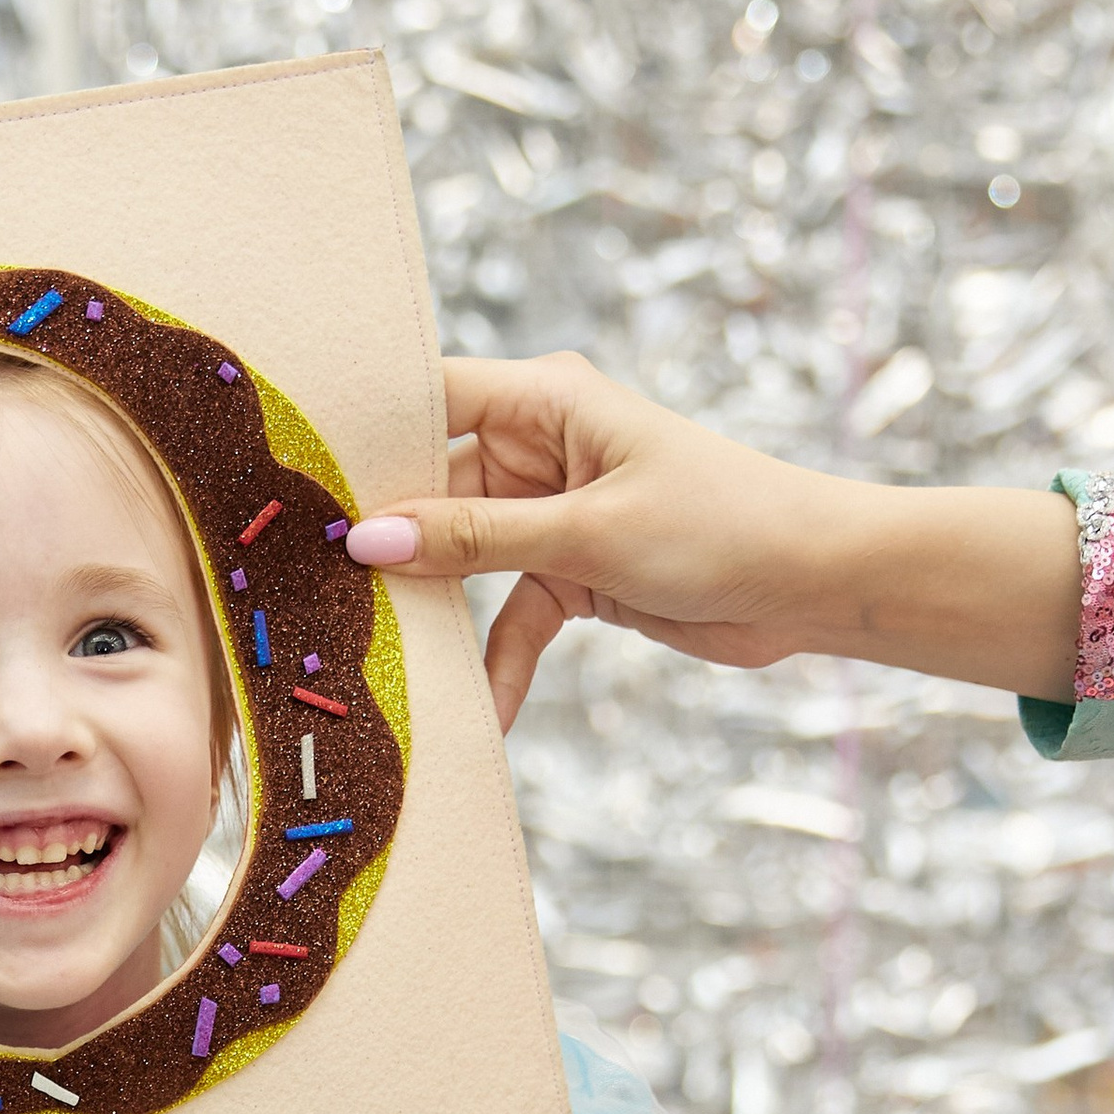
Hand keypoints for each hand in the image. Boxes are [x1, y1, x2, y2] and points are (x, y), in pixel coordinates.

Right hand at [343, 353, 848, 727]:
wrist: (813, 583)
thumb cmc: (720, 523)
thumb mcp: (587, 532)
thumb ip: (476, 539)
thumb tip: (371, 539)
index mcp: (544, 402)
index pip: (430, 398)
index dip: (366, 433)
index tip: (300, 479)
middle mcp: (539, 450)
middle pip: (433, 491)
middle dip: (391, 547)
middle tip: (322, 593)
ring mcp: (552, 514)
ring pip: (464, 562)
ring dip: (439, 616)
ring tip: (387, 660)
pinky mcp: (572, 571)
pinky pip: (510, 616)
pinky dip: (499, 661)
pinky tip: (487, 714)